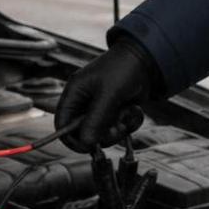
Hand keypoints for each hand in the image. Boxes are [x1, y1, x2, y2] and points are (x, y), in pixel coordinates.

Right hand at [55, 37, 158, 151]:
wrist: (146, 60)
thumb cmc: (124, 68)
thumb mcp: (109, 93)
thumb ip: (97, 118)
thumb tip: (86, 143)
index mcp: (75, 93)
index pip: (62, 122)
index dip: (70, 138)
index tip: (86, 148)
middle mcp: (84, 102)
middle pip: (83, 132)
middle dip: (101, 133)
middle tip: (117, 128)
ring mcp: (99, 108)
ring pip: (102, 133)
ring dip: (117, 128)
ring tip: (128, 113)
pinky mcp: (113, 112)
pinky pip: (116, 128)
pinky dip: (127, 124)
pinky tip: (133, 110)